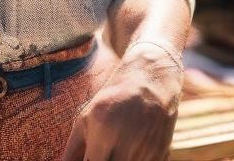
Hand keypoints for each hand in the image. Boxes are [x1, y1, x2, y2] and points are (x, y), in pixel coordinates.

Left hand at [61, 44, 182, 160]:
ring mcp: (146, 151)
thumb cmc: (113, 98)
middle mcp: (125, 142)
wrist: (151, 80)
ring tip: (116, 145)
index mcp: (102, 130)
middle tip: (99, 154)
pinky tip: (132, 149)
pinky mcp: (162, 156)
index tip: (88, 158)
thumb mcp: (87, 117)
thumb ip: (72, 149)